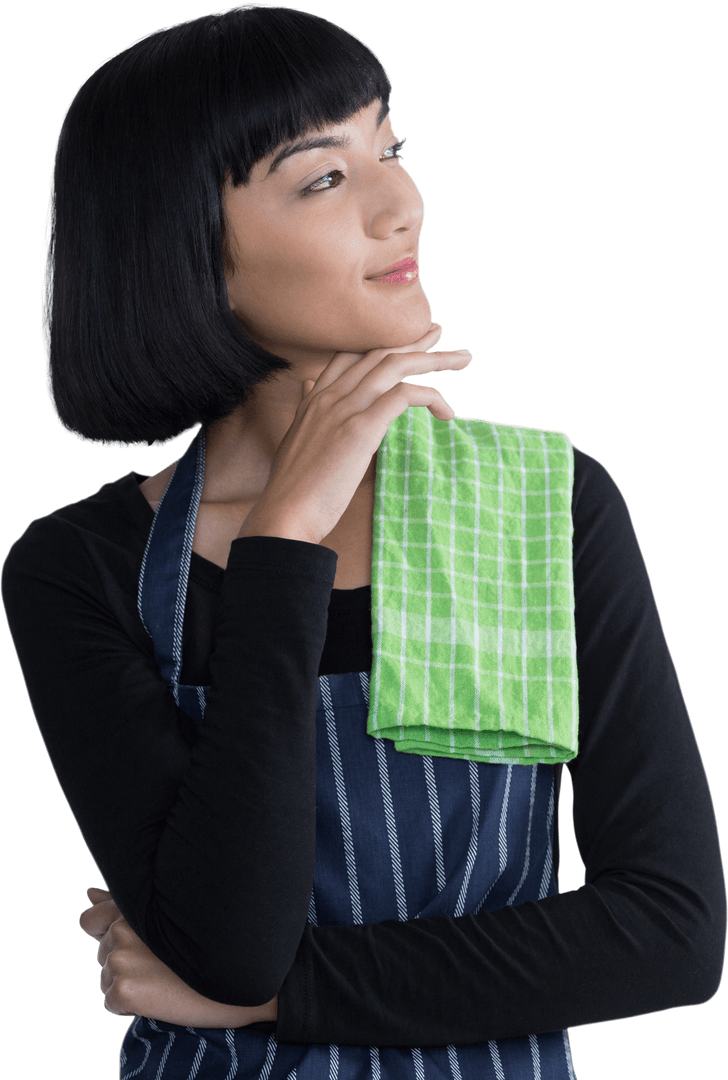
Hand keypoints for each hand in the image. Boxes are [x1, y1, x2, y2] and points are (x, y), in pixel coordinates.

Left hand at [79, 887, 276, 1026]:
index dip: (108, 932)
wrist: (239, 975)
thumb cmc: (208, 938)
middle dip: (126, 960)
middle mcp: (120, 929)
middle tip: (164, 962)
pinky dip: (129, 1005)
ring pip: (106, 978)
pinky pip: (111, 1003)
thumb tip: (88, 894)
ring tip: (164, 977)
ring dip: (128, 981)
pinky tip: (159, 995)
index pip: (92, 920)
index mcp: (132, 906)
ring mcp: (120, 959)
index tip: (138, 941)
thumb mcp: (165, 912)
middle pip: (103, 953)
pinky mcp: (123, 990)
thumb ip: (121, 902)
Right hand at [238, 322, 471, 544]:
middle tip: (440, 333)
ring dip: (434, 359)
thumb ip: (307, 409)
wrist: (285, 514)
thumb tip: (307, 386)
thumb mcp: (295, 438)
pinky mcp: (360, 429)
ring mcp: (344, 409)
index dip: (380, 344)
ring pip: (395, 365)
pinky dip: (430, 396)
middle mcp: (329, 396)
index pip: (350, 355)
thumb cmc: (293, 488)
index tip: (405, 342)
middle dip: (414, 342)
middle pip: (378, 353)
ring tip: (463, 359)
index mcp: (314, 398)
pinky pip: (403, 395)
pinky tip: (446, 411)